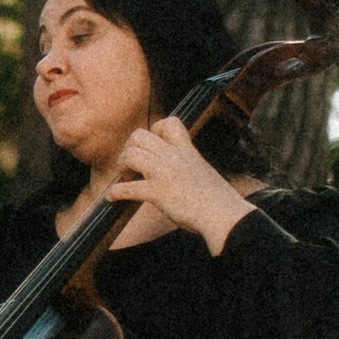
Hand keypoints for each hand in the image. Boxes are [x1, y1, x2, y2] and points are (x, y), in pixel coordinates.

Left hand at [103, 113, 252, 254]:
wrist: (224, 215)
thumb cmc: (217, 200)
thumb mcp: (202, 171)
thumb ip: (186, 166)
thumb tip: (174, 174)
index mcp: (187, 150)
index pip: (169, 122)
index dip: (154, 130)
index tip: (152, 146)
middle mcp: (174, 157)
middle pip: (139, 135)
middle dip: (130, 149)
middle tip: (133, 166)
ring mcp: (164, 173)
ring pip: (130, 155)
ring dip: (123, 166)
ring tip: (128, 178)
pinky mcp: (157, 193)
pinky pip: (126, 188)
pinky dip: (115, 192)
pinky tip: (113, 197)